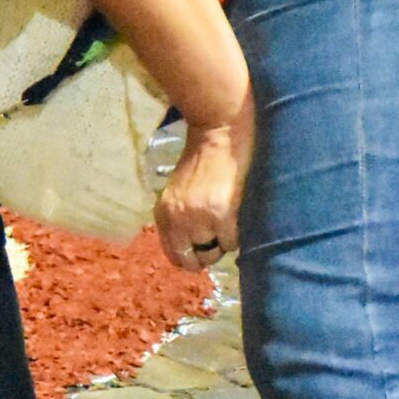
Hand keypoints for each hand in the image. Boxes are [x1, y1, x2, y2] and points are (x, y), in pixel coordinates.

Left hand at [156, 114, 250, 269]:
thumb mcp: (176, 194)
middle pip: (193, 260)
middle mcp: (176, 220)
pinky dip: (235, 237)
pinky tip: (235, 222)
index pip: (173, 254)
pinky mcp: (221, 214)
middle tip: (217, 243)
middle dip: (206, 256)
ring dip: (222, 246)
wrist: (216, 138)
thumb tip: (188, 247)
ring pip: (213, 252)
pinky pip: (231, 242)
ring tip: (226, 228)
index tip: (200, 254)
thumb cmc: (199, 164)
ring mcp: (198, 218)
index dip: (189, 259)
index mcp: (162, 215)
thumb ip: (177, 218)